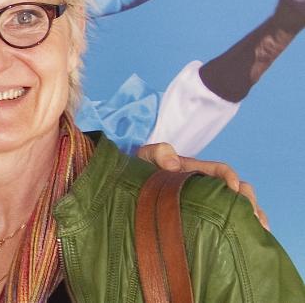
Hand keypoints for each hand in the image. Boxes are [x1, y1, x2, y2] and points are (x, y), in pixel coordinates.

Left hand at [136, 142, 268, 229]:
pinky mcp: (210, 220)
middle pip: (239, 189)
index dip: (228, 175)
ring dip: (254, 216)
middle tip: (250, 214)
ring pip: (241, 208)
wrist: (132, 189)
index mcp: (196, 170)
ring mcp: (211, 203)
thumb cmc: (142, 171)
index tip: (232, 186)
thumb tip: (173, 164)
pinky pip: (233, 223)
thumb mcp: (145, 157)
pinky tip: (255, 240)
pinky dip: (248, 229)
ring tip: (260, 230)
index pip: (220, 169)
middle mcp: (209, 186)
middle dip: (248, 200)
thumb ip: (157, 152)